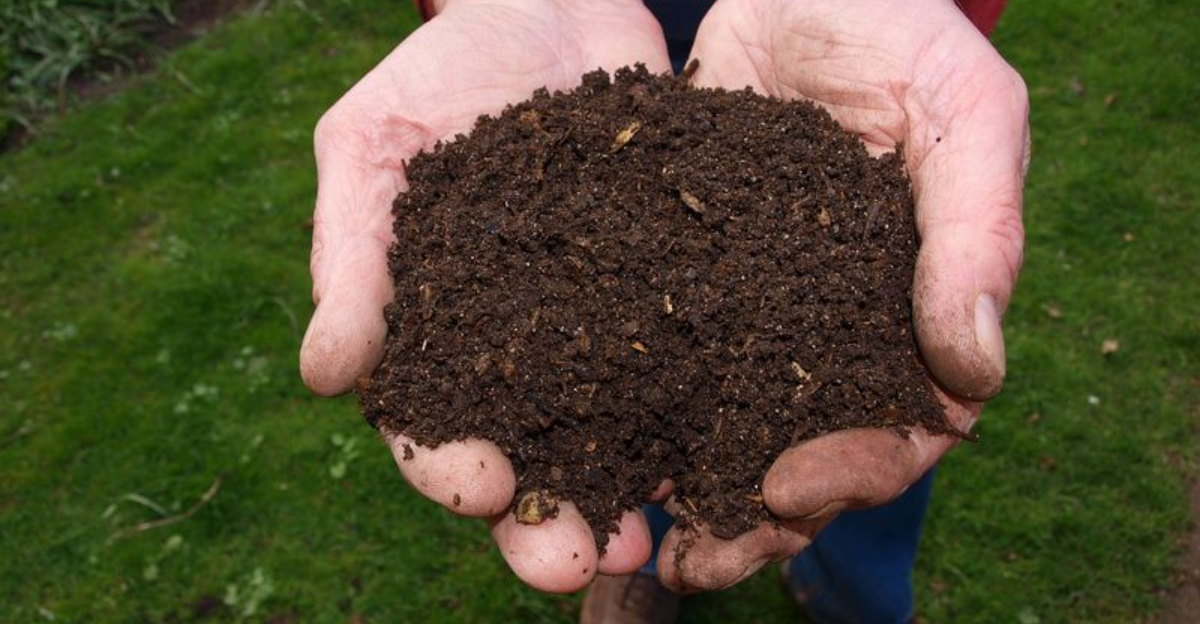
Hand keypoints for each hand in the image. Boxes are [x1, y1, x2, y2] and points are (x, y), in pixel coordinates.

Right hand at [299, 0, 670, 592]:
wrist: (554, 3)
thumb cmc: (443, 69)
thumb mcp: (374, 145)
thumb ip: (349, 256)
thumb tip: (323, 377)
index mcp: (436, 331)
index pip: (429, 424)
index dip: (448, 467)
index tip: (481, 488)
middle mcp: (520, 349)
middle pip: (527, 457)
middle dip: (543, 521)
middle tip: (571, 565)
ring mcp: (599, 327)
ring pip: (611, 436)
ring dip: (625, 497)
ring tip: (651, 545)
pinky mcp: (669, 295)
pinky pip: (689, 367)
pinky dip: (702, 417)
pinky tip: (726, 454)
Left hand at [655, 0, 1029, 590]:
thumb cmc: (895, 30)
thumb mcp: (961, 108)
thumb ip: (978, 230)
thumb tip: (975, 371)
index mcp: (910, 311)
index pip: (903, 426)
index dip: (856, 469)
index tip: (788, 484)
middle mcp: (829, 328)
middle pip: (804, 452)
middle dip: (755, 514)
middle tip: (696, 558)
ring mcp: (752, 311)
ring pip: (723, 425)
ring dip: (683, 490)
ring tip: (629, 537)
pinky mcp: (679, 280)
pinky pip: (652, 359)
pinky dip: (624, 410)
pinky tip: (582, 446)